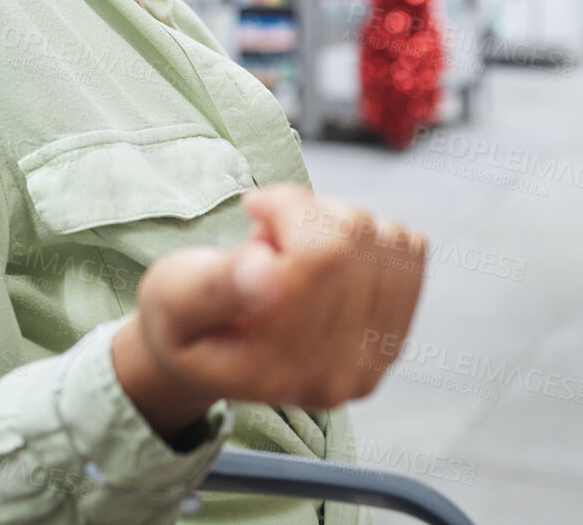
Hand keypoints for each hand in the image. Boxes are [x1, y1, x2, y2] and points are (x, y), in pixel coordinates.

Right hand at [111, 183, 426, 436]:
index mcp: (278, 365)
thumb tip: (267, 272)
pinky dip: (367, 237)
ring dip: (336, 225)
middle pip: (356, 238)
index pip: (323, 252)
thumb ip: (215, 287)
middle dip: (307, 213)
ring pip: (385, 237)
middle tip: (267, 239)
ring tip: (292, 254)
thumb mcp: (173, 296)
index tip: (253, 208)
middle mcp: (335, 374)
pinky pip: (410, 253)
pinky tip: (324, 261)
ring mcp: (370, 363)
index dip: (290, 208)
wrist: (204, 360)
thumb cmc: (181, 320)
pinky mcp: (391, 342)